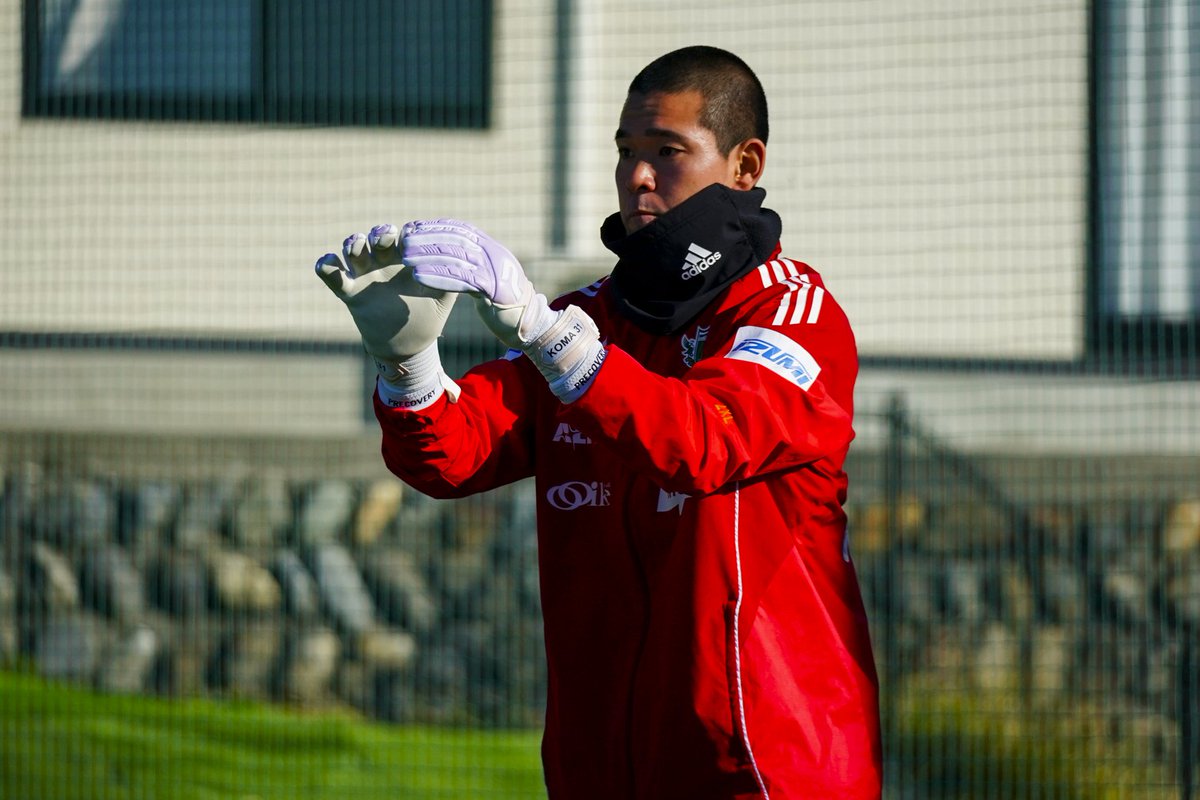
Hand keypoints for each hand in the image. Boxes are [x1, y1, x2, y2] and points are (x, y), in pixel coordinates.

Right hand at [315, 223, 457, 361]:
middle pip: (376, 235)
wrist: (408, 346)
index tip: (413, 237)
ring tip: (357, 249)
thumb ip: (451, 279)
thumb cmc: (428, 317)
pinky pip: (331, 275)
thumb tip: (465, 264)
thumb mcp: (443, 297)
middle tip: (386, 240)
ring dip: (353, 243)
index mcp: (406, 259)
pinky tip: (329, 262)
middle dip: (380, 233)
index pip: (404, 235)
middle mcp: (384, 262)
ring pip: (352, 249)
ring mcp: (365, 276)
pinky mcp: (350, 293)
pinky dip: (325, 265)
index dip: (407, 232)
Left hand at [400, 218, 606, 402]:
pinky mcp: (495, 290)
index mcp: (493, 249)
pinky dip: (439, 277)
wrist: (531, 327)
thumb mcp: (487, 280)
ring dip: (429, 256)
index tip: (413, 227)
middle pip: (457, 240)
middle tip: (403, 239)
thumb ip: (472, 266)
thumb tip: (447, 254)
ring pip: (458, 257)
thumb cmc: (504, 306)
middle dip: (428, 238)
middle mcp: (496, 255)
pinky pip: (462, 280)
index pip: (461, 229)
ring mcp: (497, 271)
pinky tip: (418, 278)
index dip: (436, 226)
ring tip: (406, 258)